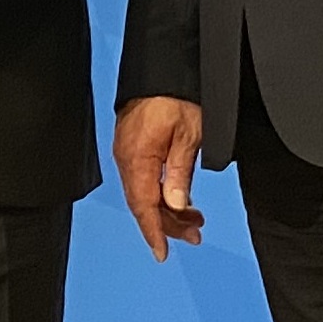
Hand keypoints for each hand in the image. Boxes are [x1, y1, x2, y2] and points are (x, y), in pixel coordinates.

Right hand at [112, 96, 206, 260]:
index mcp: (138, 159)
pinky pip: (143, 179)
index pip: (144, 206)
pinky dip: (159, 193)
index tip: (162, 253)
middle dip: (169, 223)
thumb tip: (174, 204)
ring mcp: (126, 153)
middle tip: (196, 234)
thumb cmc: (175, 96)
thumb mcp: (190, 135)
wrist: (162, 69)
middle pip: (144, 204)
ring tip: (193, 218)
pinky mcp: (131, 147)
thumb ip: (181, 173)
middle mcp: (126, 159)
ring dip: (167, 209)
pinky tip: (177, 197)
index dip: (154, 232)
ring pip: (144, 193)